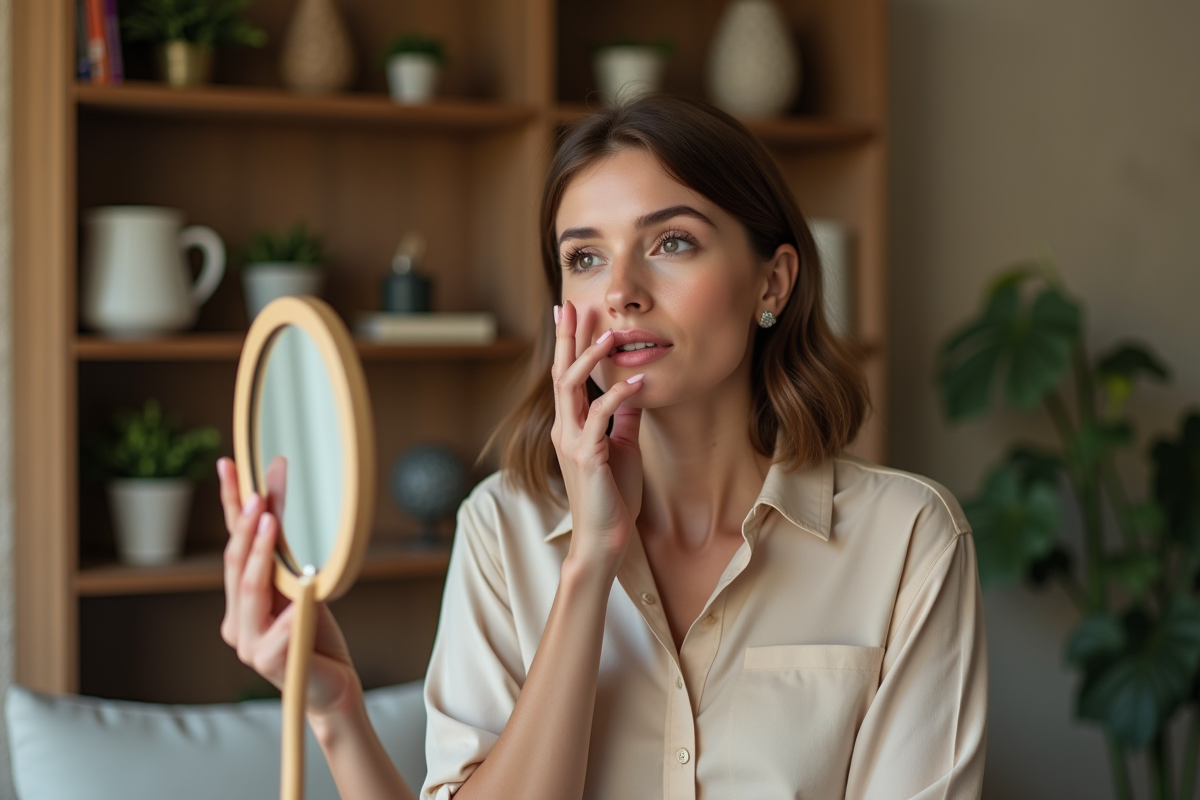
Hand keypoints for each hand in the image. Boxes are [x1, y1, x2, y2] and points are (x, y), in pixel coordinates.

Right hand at [217, 456, 360, 717]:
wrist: (333, 685)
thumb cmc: (316, 634)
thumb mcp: (302, 584)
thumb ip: (285, 553)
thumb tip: (276, 501)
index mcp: (241, 599)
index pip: (232, 543)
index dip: (228, 504)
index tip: (229, 465)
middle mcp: (236, 619)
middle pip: (235, 563)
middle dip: (243, 524)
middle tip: (254, 492)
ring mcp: (248, 641)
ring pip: (249, 588)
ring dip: (259, 552)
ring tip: (268, 519)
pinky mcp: (270, 659)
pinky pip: (282, 624)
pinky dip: (294, 604)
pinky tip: (305, 586)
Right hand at [550, 301, 644, 572]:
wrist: (605, 537)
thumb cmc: (613, 495)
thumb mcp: (622, 446)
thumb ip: (622, 417)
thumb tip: (632, 387)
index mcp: (570, 426)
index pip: (565, 376)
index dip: (567, 343)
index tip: (569, 311)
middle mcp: (564, 429)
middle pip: (560, 373)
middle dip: (566, 337)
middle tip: (570, 304)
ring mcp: (572, 442)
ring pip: (571, 389)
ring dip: (590, 359)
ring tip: (610, 334)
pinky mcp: (588, 457)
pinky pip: (601, 418)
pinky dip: (617, 396)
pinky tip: (636, 381)